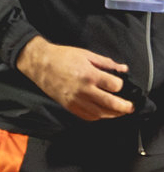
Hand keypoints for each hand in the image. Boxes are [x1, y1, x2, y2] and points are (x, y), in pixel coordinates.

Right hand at [15, 36, 133, 120]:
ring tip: (119, 112)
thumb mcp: (87, 55)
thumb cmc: (63, 57)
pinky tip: (102, 113)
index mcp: (90, 75)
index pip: (114, 86)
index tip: (120, 84)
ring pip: (99, 113)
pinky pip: (86, 116)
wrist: (40, 64)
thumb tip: (123, 69)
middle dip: (124, 107)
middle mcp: (83, 90)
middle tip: (130, 107)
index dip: (121, 85)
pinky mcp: (68, 105)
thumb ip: (106, 63)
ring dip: (112, 114)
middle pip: (110, 103)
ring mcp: (75, 99)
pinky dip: (97, 117)